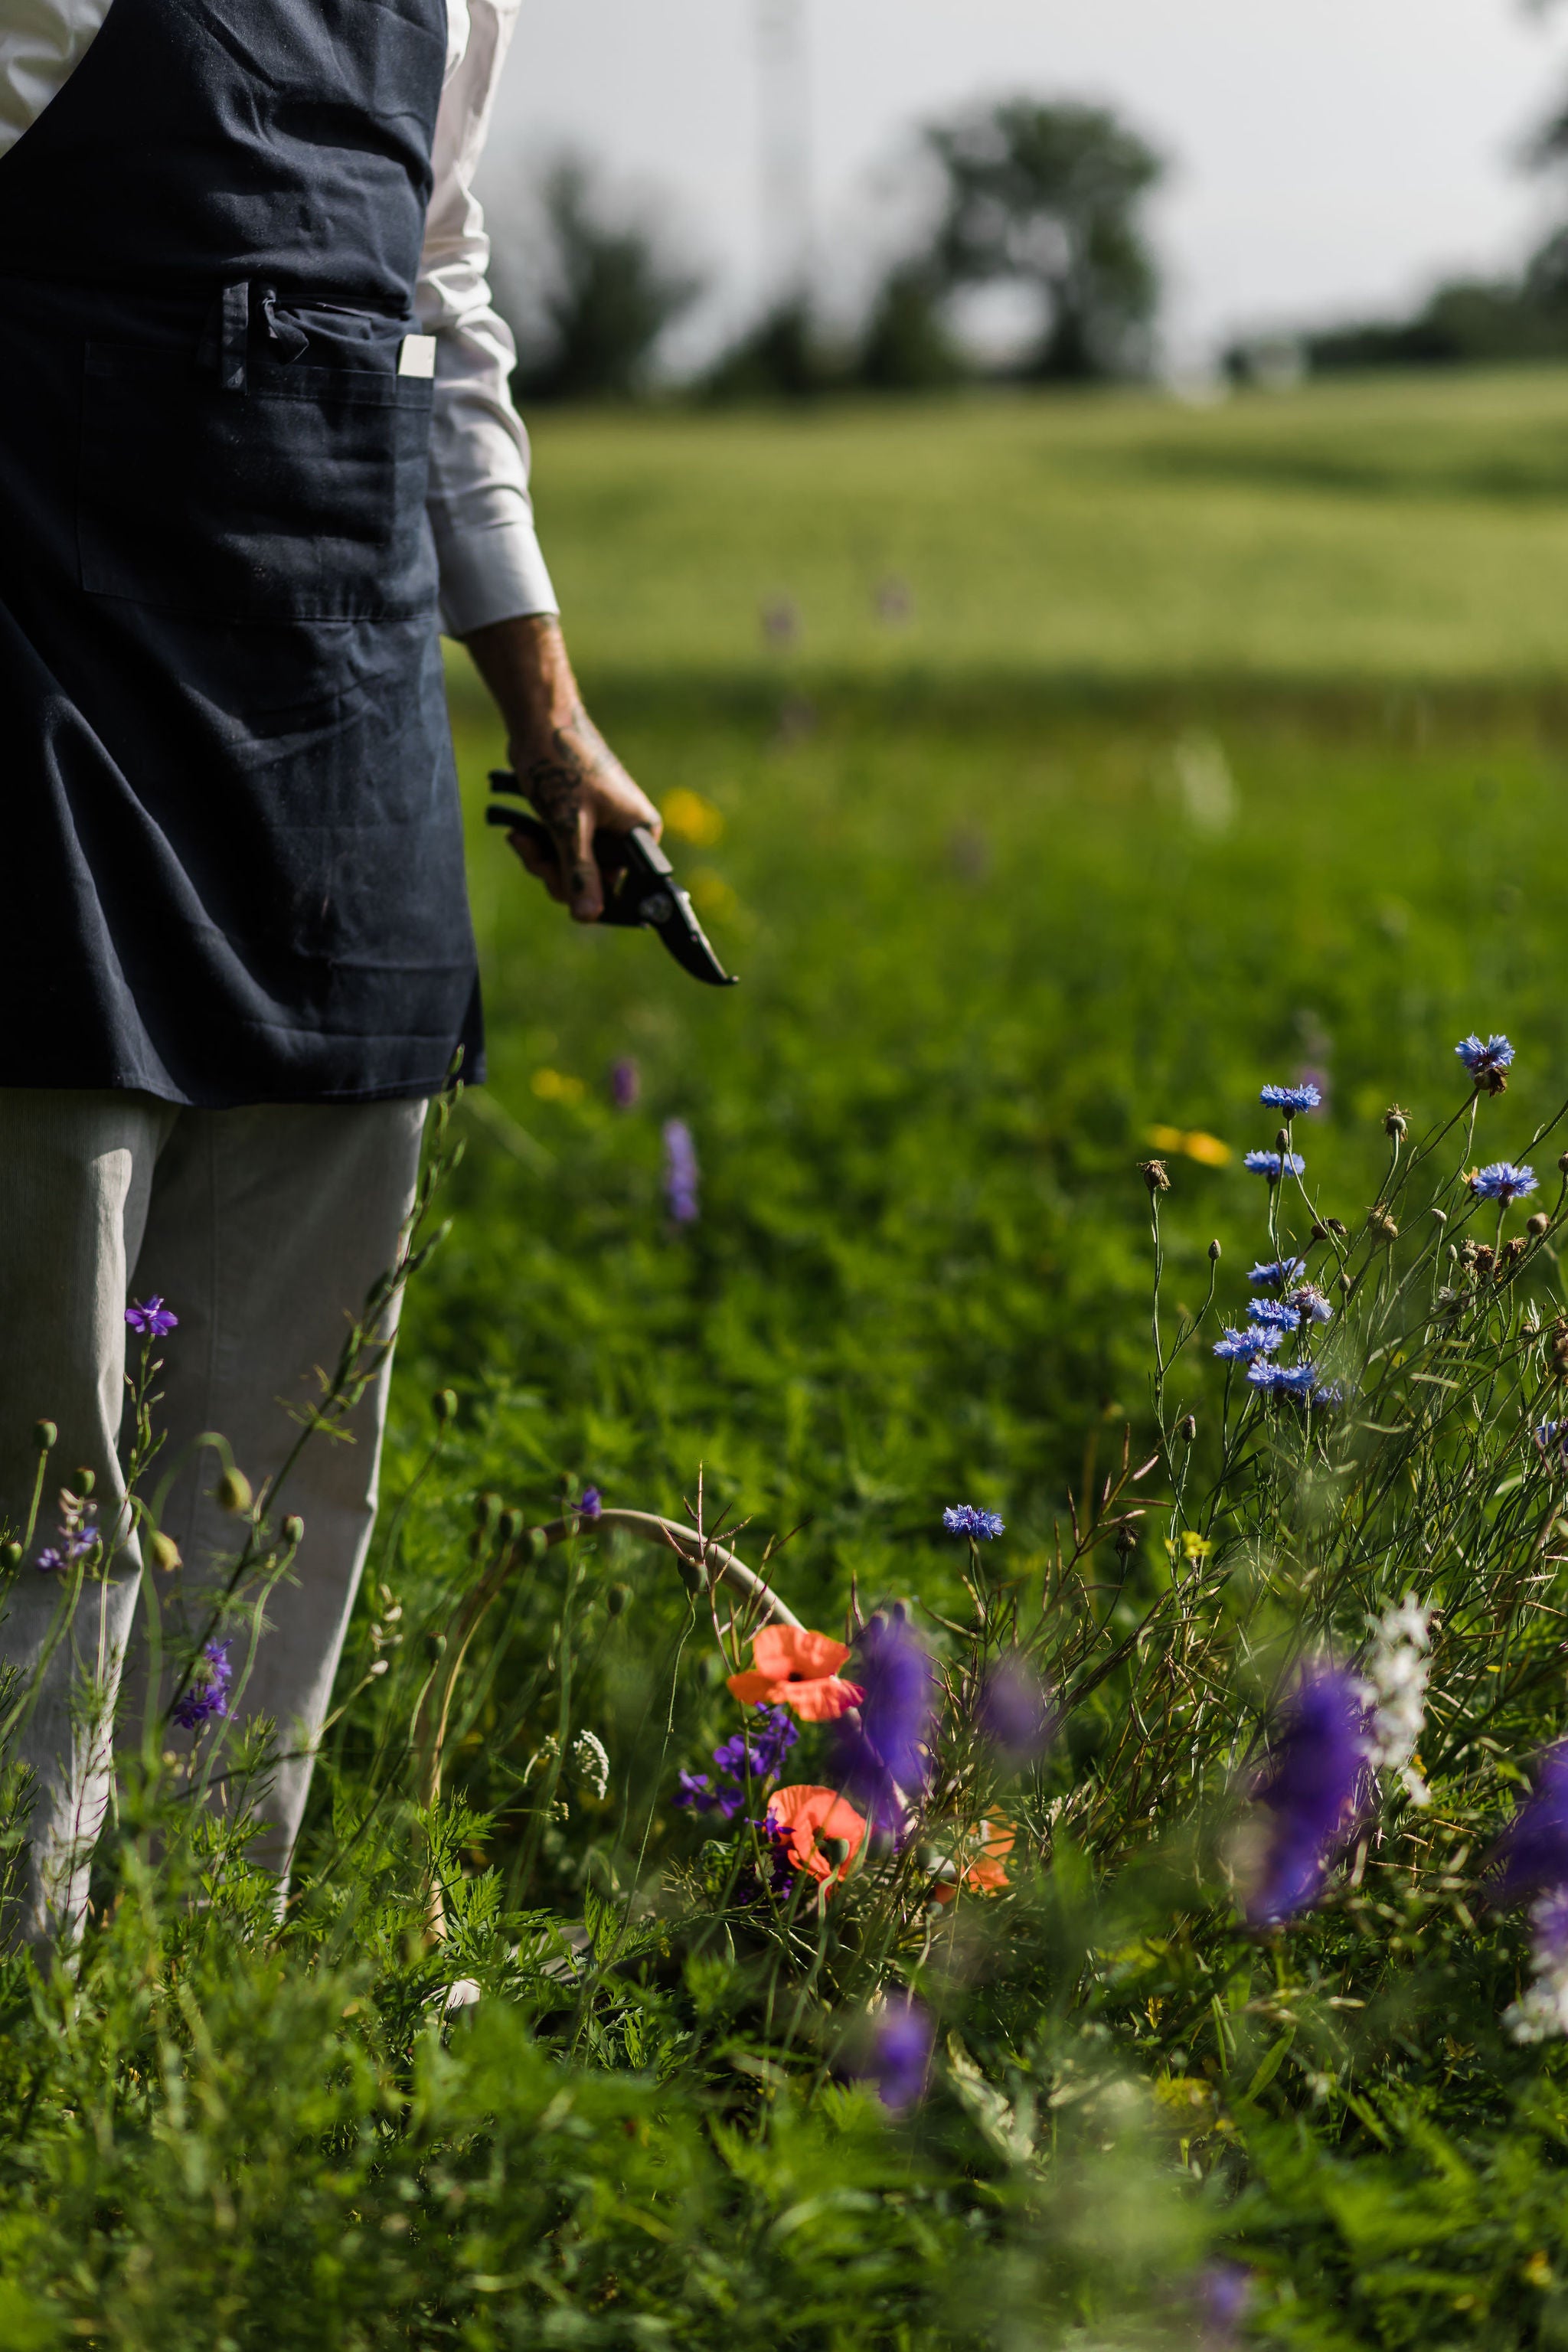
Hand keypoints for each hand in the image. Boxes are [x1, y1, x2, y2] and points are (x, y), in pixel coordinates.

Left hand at [464, 613, 661, 921]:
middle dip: (556, 875)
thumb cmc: (561, 764)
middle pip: (593, 883)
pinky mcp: (580, 821)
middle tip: (533, 853)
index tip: (561, 888)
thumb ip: (580, 873)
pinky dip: (540, 847)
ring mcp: (602, 828)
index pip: (623, 889)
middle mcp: (627, 833)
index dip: (590, 897)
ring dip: (542, 861)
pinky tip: (520, 832)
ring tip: (522, 838)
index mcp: (640, 834)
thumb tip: (589, 916)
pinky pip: (561, 852)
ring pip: (572, 869)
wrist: (540, 721)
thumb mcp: (569, 827)